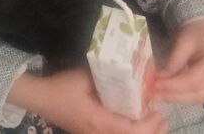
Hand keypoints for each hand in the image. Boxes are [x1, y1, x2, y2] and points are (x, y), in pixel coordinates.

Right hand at [10, 69, 166, 133]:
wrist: (40, 98)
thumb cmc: (62, 87)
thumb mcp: (84, 78)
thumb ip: (105, 79)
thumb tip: (125, 76)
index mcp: (98, 121)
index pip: (130, 131)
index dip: (148, 126)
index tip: (159, 113)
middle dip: (151, 133)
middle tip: (163, 119)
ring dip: (141, 133)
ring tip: (154, 122)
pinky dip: (129, 132)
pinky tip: (133, 121)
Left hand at [155, 20, 203, 104]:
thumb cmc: (198, 32)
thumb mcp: (184, 41)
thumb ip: (174, 60)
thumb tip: (160, 78)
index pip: (193, 81)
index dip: (173, 85)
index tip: (155, 85)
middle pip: (197, 94)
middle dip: (174, 96)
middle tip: (154, 94)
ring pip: (200, 98)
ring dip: (179, 98)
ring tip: (160, 94)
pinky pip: (202, 95)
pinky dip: (186, 95)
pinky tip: (171, 92)